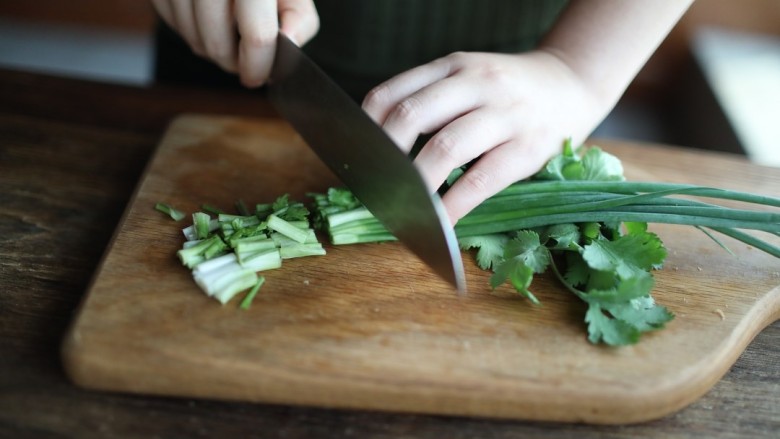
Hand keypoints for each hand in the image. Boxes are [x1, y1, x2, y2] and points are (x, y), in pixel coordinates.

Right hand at [151, 0, 318, 86]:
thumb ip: (299, 18)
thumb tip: (290, 46)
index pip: (257, 35)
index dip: (259, 66)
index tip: (260, 76)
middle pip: (218, 44)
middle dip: (234, 62)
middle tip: (245, 58)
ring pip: (193, 40)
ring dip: (213, 49)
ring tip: (229, 34)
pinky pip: (173, 25)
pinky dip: (192, 31)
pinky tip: (207, 17)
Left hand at [362, 50, 609, 224]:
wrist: (573, 83)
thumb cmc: (510, 90)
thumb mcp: (469, 78)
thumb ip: (432, 101)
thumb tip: (380, 152)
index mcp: (452, 67)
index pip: (392, 94)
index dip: (364, 130)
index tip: (353, 160)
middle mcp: (475, 83)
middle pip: (411, 117)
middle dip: (383, 160)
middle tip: (372, 190)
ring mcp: (504, 112)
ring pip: (445, 148)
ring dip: (416, 186)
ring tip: (401, 208)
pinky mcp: (528, 146)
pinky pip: (482, 179)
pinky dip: (455, 204)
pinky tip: (441, 221)